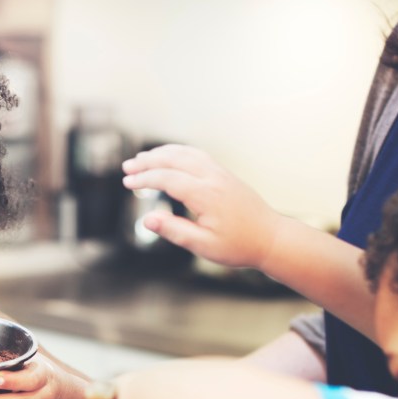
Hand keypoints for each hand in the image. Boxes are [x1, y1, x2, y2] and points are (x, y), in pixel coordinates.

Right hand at [122, 144, 281, 271]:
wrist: (270, 238)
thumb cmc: (238, 245)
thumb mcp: (203, 245)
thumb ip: (174, 231)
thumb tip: (146, 219)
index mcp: (206, 195)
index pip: (167, 178)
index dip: (144, 179)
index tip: (127, 183)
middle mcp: (213, 178)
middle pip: (174, 159)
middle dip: (148, 161)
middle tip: (127, 167)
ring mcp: (220, 173)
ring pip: (186, 153)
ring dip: (161, 153)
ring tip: (142, 159)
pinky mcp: (224, 174)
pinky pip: (197, 155)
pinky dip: (178, 153)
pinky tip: (169, 158)